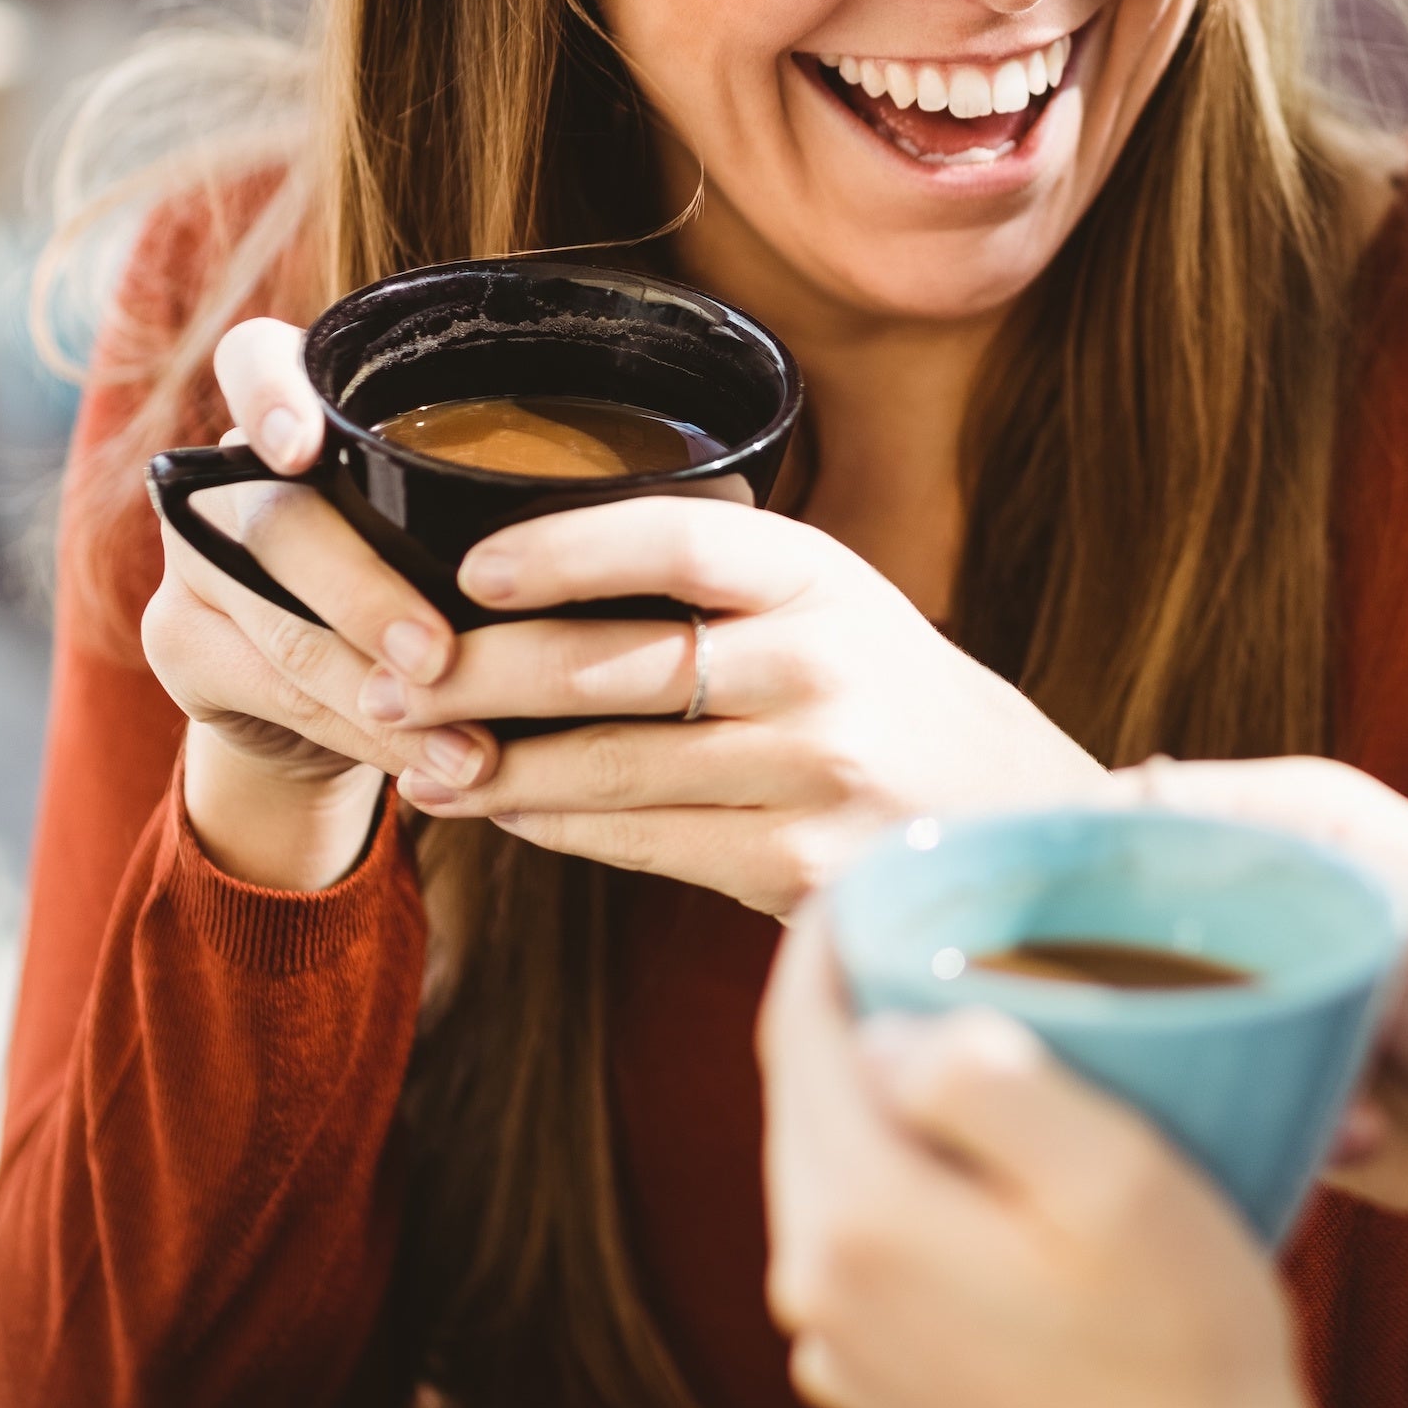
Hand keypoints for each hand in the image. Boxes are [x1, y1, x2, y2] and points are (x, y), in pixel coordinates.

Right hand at [139, 318, 448, 889]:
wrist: (333, 699)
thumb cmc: (433, 584)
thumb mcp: (459, 533)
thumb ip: (490, 516)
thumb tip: (626, 542)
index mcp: (301, 417)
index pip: (253, 361)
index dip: (268, 395)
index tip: (302, 449)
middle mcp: (231, 475)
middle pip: (281, 521)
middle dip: (366, 597)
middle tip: (440, 659)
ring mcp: (195, 560)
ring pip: (282, 625)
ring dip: (383, 698)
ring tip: (470, 750)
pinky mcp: (180, 645)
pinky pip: (276, 694)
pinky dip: (365, 737)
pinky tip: (428, 763)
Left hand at [359, 497, 1106, 911]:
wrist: (1016, 816)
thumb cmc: (888, 696)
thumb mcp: (830, 603)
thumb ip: (713, 584)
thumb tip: (514, 585)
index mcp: (823, 578)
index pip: (677, 540)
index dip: (563, 549)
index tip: (469, 568)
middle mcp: (825, 665)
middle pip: (618, 663)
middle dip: (482, 675)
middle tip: (391, 679)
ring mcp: (816, 772)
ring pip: (613, 767)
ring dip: (497, 766)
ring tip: (420, 759)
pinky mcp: (799, 866)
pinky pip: (643, 843)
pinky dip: (560, 827)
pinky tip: (509, 812)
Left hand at [759, 909, 1388, 1407]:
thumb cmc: (1185, 1355)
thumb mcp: (1114, 1176)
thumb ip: (986, 1079)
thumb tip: (896, 1026)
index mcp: (855, 1218)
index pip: (802, 1023)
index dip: (839, 924)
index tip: (896, 860)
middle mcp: (815, 1287)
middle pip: (811, 1093)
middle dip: (867, 998)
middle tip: (948, 920)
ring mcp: (843, 1350)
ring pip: (842, 1167)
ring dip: (894, 1088)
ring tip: (986, 1024)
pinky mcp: (883, 1390)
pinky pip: (876, 1241)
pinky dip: (917, 1175)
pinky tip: (1000, 1160)